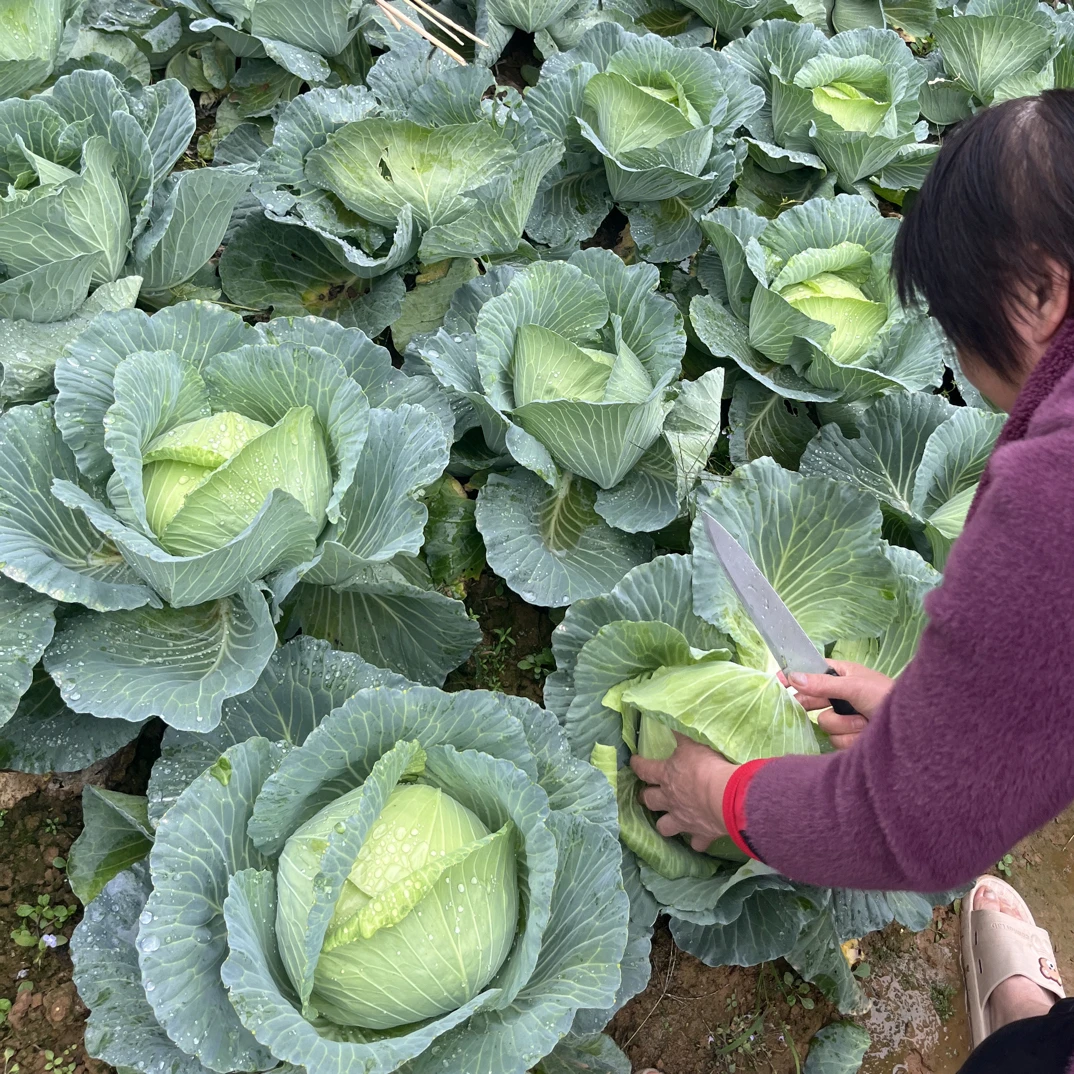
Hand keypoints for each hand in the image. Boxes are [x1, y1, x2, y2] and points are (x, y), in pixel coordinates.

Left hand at [629, 733, 736, 850]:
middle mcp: (670, 800)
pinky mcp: (700, 833)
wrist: (726, 797)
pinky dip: (696, 841)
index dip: (637, 765)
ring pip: (664, 826)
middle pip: (650, 801)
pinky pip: (695, 843)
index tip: (633, 762)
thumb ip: (682, 737)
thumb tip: (671, 724)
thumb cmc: (708, 766)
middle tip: (647, 796)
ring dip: (665, 824)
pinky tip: (698, 839)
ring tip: (668, 821)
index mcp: (667, 776)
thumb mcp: (694, 744)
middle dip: (646, 798)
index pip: (645, 769)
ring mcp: (683, 819)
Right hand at [778, 661, 893, 748]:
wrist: (912, 729)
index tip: (778, 680)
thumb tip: (794, 676)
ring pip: (824, 723)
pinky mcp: (849, 737)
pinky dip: (850, 737)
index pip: (811, 672)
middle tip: (800, 705)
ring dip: (844, 724)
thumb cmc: (886, 696)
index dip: (795, 675)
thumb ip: (823, 684)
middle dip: (815, 704)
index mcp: (842, 675)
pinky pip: (835, 739)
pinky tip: (866, 733)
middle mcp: (840, 695)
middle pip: (812, 700)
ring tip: (863, 720)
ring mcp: (844, 717)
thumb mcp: (854, 686)